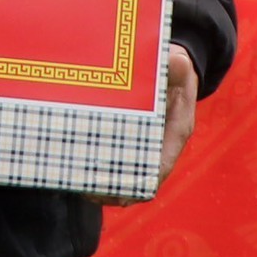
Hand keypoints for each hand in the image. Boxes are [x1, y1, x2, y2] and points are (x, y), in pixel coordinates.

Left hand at [97, 45, 198, 204]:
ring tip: (81, 187)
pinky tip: (79, 165)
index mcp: (176, 131)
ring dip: (107, 181)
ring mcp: (146, 141)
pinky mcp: (132, 135)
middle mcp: (162, 142)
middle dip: (118, 189)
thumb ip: (176, 67)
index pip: (161, 166)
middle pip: (140, 175)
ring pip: (127, 169)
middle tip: (90, 193)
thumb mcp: (177, 64)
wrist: (172, 64)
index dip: (142, 183)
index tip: (122, 195)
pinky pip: (118, 154)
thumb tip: (177, 61)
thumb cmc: (174, 67)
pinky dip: (102, 163)